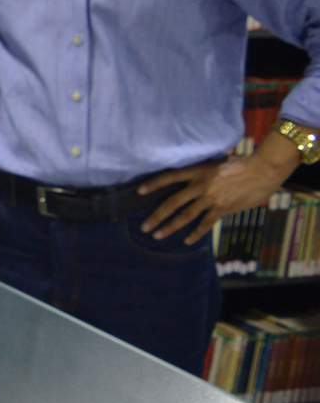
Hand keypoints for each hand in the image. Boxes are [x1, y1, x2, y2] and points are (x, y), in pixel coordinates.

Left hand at [138, 149, 294, 245]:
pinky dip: (195, 233)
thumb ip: (202, 170)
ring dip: (170, 227)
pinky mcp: (223, 208)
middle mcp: (200, 186)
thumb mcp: (216, 162)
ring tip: (157, 235)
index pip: (170, 177)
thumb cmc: (241, 163)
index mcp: (197, 171)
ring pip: (185, 216)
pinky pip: (205, 223)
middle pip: (172, 202)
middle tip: (144, 227)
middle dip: (157, 216)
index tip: (139, 191)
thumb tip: (191, 175)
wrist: (263, 170)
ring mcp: (211, 198)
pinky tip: (187, 241)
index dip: (154, 184)